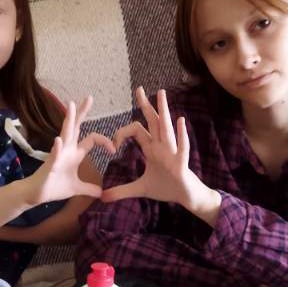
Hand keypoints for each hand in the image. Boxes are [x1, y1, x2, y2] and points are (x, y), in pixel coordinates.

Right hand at [25, 97, 112, 206]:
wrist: (36, 195)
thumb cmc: (54, 187)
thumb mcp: (77, 189)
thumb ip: (89, 188)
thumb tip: (101, 193)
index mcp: (75, 153)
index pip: (92, 139)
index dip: (105, 141)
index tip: (114, 149)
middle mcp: (67, 149)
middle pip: (76, 127)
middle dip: (81, 112)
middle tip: (89, 97)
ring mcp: (58, 154)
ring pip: (64, 134)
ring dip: (68, 120)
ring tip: (71, 106)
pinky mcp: (50, 164)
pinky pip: (54, 154)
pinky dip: (57, 147)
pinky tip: (58, 140)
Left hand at [102, 87, 220, 221]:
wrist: (185, 197)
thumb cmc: (166, 188)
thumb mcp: (140, 190)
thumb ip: (121, 191)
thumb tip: (102, 198)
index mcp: (151, 149)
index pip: (135, 131)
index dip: (122, 133)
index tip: (112, 143)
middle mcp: (161, 146)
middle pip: (152, 121)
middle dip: (145, 105)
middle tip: (138, 89)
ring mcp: (172, 152)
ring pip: (166, 128)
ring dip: (163, 111)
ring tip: (161, 94)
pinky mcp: (181, 163)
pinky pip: (182, 147)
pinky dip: (181, 135)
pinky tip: (180, 121)